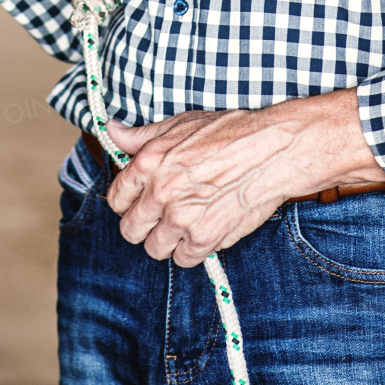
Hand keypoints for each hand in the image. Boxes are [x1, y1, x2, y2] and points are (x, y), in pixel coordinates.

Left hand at [104, 90, 384, 267]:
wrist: (272, 151)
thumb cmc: (229, 133)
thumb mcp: (180, 124)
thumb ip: (142, 135)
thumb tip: (113, 132)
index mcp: (149, 161)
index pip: (117, 198)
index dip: (127, 201)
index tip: (138, 200)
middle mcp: (160, 192)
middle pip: (131, 230)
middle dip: (144, 224)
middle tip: (161, 215)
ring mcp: (181, 218)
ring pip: (154, 249)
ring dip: (167, 240)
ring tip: (184, 223)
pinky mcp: (205, 238)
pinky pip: (183, 259)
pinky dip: (191, 250)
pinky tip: (202, 231)